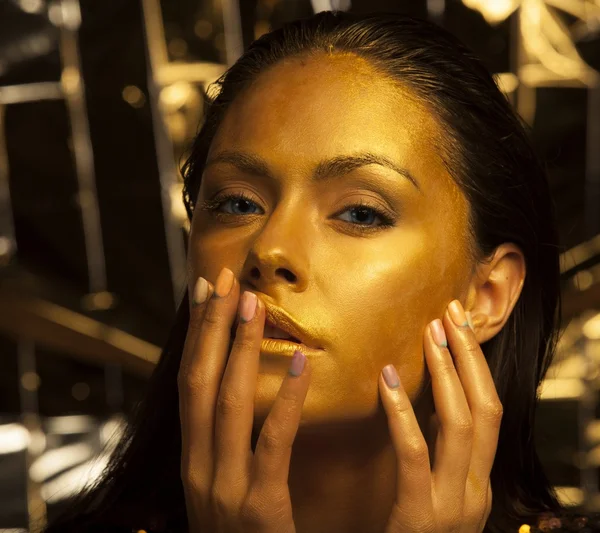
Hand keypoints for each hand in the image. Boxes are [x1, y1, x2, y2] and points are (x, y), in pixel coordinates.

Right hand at [178, 267, 310, 532]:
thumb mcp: (226, 484)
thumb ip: (230, 444)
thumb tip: (238, 396)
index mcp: (193, 459)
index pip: (189, 382)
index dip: (194, 336)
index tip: (205, 292)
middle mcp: (198, 467)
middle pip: (199, 381)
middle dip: (210, 328)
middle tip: (226, 279)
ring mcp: (222, 488)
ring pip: (225, 403)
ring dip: (237, 348)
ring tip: (253, 303)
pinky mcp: (258, 508)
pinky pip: (270, 444)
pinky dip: (282, 400)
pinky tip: (298, 363)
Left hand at [378, 300, 501, 532]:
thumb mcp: (434, 494)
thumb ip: (435, 455)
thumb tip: (424, 406)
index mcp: (477, 482)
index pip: (489, 411)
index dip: (476, 365)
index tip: (458, 326)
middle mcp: (476, 490)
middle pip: (486, 408)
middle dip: (470, 357)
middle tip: (449, 313)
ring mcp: (454, 506)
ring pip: (462, 424)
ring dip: (447, 373)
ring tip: (429, 333)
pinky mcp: (421, 517)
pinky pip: (416, 454)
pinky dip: (404, 413)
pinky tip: (388, 379)